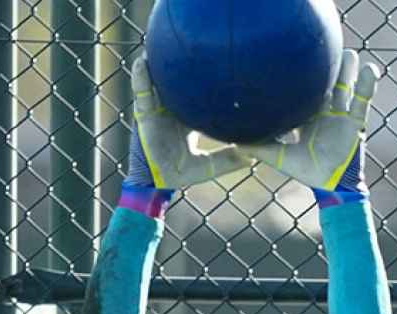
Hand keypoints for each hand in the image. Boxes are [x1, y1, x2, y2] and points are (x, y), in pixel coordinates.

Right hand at [128, 53, 249, 191]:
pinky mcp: (145, 114)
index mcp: (185, 120)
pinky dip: (141, 76)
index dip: (206, 82)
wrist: (157, 184)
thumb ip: (229, 159)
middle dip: (180, 68)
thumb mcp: (209, 166)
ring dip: (158, 65)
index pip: (196, 96)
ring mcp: (157, 111)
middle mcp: (171, 112)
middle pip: (176, 84)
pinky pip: (142, 92)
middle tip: (193, 49)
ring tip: (161, 46)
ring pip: (157, 83)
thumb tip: (255, 157)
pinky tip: (142, 61)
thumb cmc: (179, 174)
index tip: (219, 68)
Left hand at [234, 50, 379, 194]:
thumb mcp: (278, 157)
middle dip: (325, 70)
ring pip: (345, 88)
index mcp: (306, 118)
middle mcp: (324, 114)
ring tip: (348, 53)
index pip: (302, 95)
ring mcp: (341, 116)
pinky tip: (371, 68)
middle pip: (325, 86)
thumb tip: (232, 142)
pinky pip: (363, 101)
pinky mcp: (355, 122)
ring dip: (347, 71)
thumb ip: (258, 148)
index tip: (293, 61)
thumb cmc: (305, 171)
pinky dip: (367, 85)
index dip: (299, 80)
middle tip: (322, 50)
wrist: (330, 183)